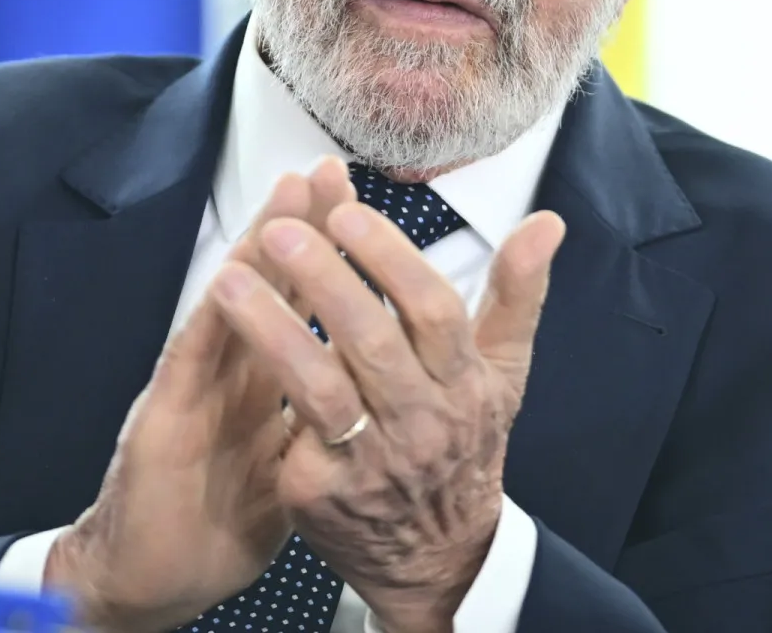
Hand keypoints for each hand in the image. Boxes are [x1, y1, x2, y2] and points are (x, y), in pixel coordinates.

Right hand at [47, 160, 356, 632]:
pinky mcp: (162, 423)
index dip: (330, 254)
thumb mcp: (287, 465)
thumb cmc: (216, 525)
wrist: (150, 582)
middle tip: (327, 172)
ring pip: (230, 307)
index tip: (358, 203)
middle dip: (300, 228)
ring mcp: (193, 392)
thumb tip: (368, 389)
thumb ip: (316, 418)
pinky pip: (190, 366)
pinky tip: (226, 282)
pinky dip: (209, 322)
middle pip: (269, 288)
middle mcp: (229, 376)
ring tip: (285, 198)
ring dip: (258, 250)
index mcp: (264, 385)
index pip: (301, 306)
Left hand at [208, 194, 565, 632]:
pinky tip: (224, 346)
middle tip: (278, 231)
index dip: (389, 259)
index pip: (433, 309)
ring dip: (272, 329)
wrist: (438, 558)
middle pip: (371, 342)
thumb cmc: (464, 443)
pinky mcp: (322, 492)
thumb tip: (546, 222)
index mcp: (465, 383)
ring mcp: (371, 461)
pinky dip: (261, 388)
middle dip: (322, 280)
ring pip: (319, 387)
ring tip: (229, 281)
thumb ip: (518, 294)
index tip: (346, 213)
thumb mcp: (503, 373)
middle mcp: (423, 421)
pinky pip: (288, 433)